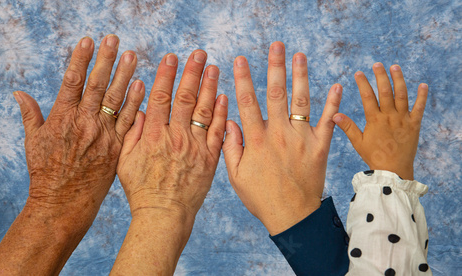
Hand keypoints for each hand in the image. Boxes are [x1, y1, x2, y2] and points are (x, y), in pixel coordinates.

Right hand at [20, 34, 143, 230]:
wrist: (64, 203)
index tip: (88, 41)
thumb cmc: (45, 172)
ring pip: (115, 100)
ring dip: (124, 76)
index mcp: (62, 118)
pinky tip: (142, 86)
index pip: (72, 82)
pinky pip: (128, 122)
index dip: (80, 60)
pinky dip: (134, 103)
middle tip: (114, 39)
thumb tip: (19, 93)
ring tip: (132, 55)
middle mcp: (84, 123)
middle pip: (97, 85)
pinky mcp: (117, 148)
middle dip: (105, 60)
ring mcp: (102, 135)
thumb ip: (31, 115)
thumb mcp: (33, 142)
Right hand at [111, 50, 227, 274]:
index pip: (161, 97)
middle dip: (192, 72)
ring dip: (209, 86)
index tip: (172, 57)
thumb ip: (133, 133)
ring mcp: (195, 147)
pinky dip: (221, 113)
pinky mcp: (210, 159)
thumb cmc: (141, 190)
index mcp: (154, 135)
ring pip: (204, 111)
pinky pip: (218, 132)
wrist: (164, 216)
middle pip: (185, 98)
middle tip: (199, 53)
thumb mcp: (125, 161)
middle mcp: (176, 137)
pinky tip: (224, 96)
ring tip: (214, 67)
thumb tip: (141, 109)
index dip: (166, 75)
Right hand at [222, 42, 342, 235]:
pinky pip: (328, 122)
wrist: (293, 217)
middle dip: (275, 67)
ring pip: (301, 102)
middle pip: (275, 94)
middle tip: (277, 45)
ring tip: (300, 55)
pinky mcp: (320, 148)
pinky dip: (333, 104)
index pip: (247, 102)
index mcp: (256, 140)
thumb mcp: (236, 176)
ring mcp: (301, 140)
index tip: (241, 59)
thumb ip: (231, 147)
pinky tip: (336, 86)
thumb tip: (229, 120)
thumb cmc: (261, 198)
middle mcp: (279, 135)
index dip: (243, 79)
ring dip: (301, 76)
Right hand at [332, 63, 427, 179]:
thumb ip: (348, 127)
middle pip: (385, 91)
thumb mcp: (358, 142)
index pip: (367, 96)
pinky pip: (419, 108)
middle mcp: (390, 117)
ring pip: (402, 95)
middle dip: (380, 76)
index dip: (363, 83)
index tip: (359, 73)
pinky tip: (423, 85)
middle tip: (377, 64)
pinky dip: (422, 96)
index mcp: (375, 120)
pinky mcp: (414, 125)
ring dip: (399, 79)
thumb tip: (334, 115)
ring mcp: (403, 120)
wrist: (394, 171)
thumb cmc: (374, 157)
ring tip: (395, 67)